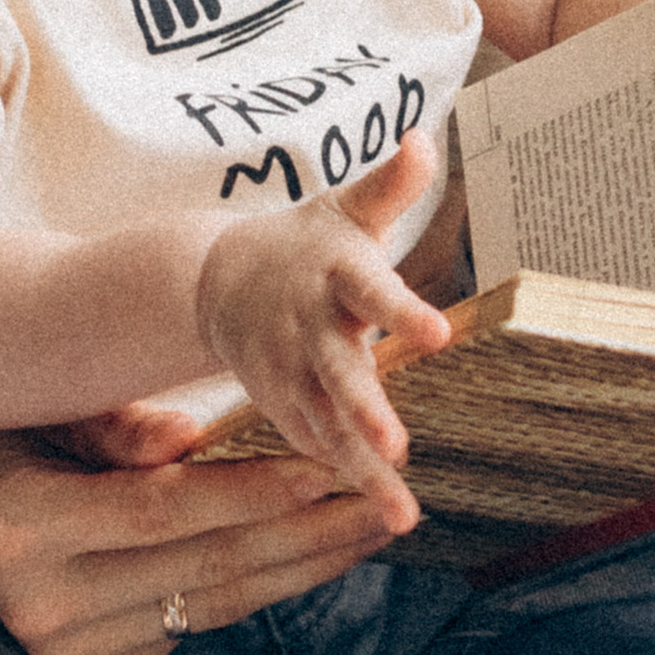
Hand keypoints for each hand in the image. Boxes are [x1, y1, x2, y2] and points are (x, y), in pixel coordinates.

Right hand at [0, 417, 403, 654]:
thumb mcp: (42, 416)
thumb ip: (115, 429)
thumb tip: (194, 440)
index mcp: (26, 525)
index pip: (166, 511)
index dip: (255, 492)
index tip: (334, 467)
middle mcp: (42, 604)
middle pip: (204, 569)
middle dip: (307, 537)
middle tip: (388, 507)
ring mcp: (62, 653)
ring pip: (209, 607)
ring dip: (297, 570)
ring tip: (367, 532)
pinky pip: (186, 630)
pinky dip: (245, 594)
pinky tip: (300, 560)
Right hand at [193, 133, 454, 497]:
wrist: (215, 281)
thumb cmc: (303, 245)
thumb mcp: (341, 208)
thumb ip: (389, 184)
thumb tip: (424, 139)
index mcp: (334, 275)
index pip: (372, 291)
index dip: (402, 311)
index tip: (438, 333)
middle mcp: (310, 329)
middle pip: (340, 373)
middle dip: (365, 410)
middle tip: (397, 447)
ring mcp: (290, 374)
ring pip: (329, 426)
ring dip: (363, 470)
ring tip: (403, 514)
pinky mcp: (281, 406)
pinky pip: (313, 446)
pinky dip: (339, 478)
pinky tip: (377, 513)